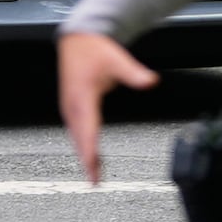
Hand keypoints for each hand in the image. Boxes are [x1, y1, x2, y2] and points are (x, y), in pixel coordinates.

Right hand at [57, 32, 157, 183]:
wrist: (77, 40)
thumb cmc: (94, 50)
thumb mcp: (117, 59)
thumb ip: (134, 72)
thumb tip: (150, 80)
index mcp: (81, 97)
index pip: (87, 129)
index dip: (89, 149)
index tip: (92, 165)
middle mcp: (72, 105)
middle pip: (80, 139)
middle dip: (87, 160)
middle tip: (95, 181)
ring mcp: (70, 107)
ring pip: (77, 137)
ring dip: (84, 156)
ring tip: (94, 175)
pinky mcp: (73, 107)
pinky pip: (78, 131)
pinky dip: (83, 145)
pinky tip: (91, 156)